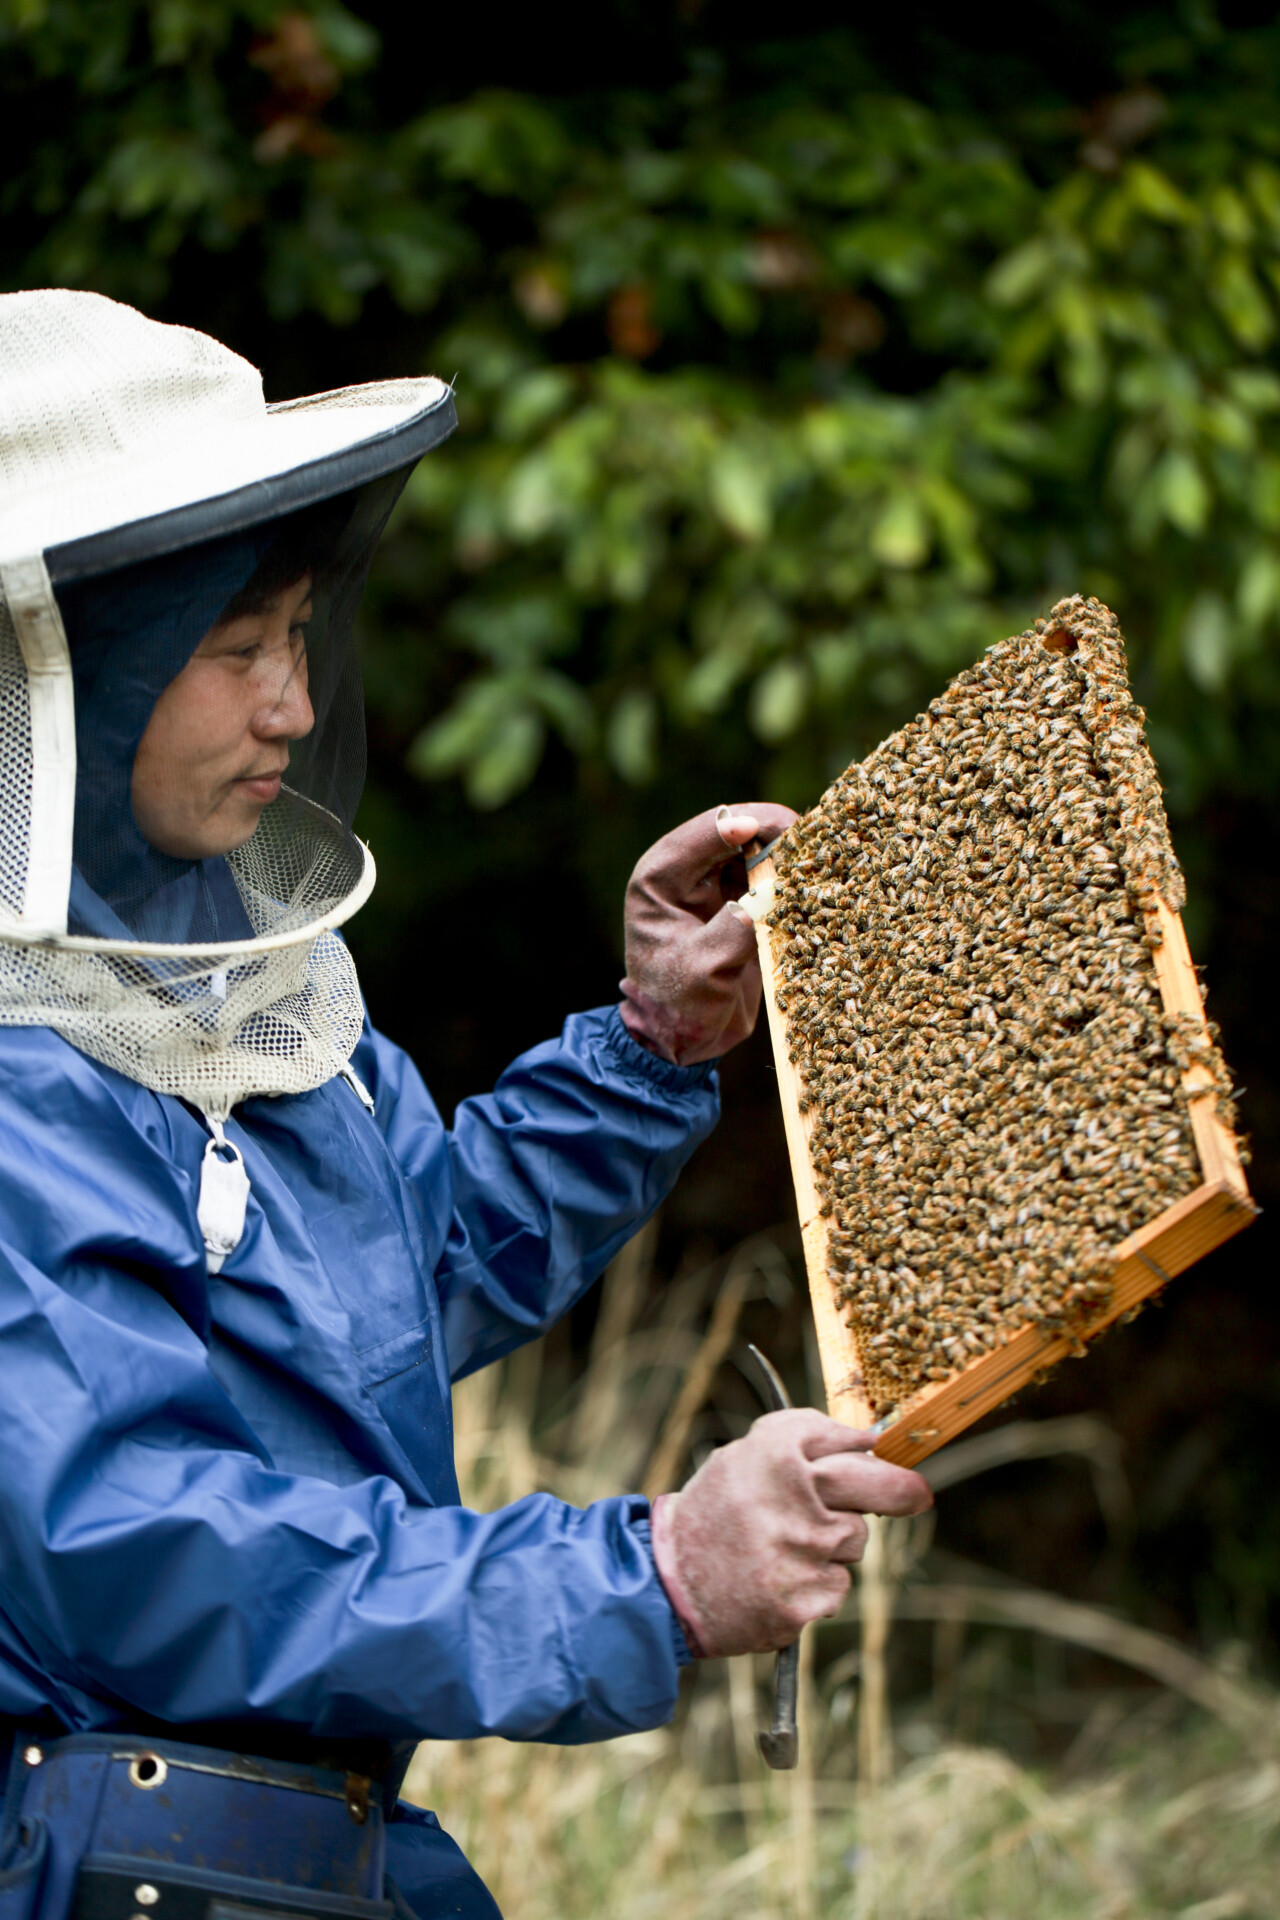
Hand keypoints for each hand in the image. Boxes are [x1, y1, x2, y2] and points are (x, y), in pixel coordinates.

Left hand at [620, 802, 796, 1065]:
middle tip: (816, 843)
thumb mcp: (703, 971)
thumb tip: (769, 896)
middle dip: (776, 832)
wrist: (681, 1039)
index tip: (783, 830)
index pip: (704, 833)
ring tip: (824, 860)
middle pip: (736, 831)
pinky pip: (769, 878)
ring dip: (788, 853)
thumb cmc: (677, 1006)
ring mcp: (714, 885)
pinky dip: (792, 878)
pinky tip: (819, 884)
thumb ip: (733, 931)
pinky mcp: (739, 903)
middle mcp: (686, 872)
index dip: (746, 824)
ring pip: (757, 850)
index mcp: (660, 878)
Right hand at [650, 1409, 931, 1658]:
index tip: (885, 1454)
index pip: (850, 1442)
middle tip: (919, 1495)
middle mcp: (795, 1500)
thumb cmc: (716, 1512)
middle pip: (877, 1485)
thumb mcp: (745, 1456)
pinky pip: (837, 1586)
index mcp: (777, 1455)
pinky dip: (818, 1586)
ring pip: (855, 1541)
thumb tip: (868, 1440)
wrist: (672, 1582)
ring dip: (835, 1545)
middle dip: (904, 1490)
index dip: (872, 1450)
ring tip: (786, 1547)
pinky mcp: (805, 1600)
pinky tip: (782, 1581)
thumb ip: (802, 1440)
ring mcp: (803, 1552)